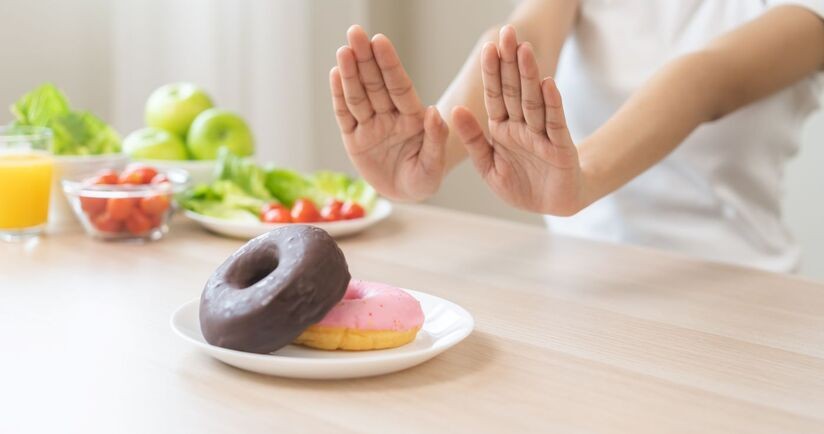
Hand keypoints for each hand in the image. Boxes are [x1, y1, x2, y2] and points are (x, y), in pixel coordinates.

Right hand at [330, 25, 448, 201]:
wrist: (405, 194)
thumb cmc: (423, 178)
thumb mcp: (433, 166)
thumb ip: (435, 139)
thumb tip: (435, 112)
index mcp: (412, 119)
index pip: (399, 87)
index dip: (390, 65)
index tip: (381, 42)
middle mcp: (390, 117)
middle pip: (375, 84)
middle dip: (366, 59)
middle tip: (355, 32)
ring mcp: (370, 126)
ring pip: (358, 96)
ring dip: (350, 73)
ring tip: (343, 50)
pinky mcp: (354, 139)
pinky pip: (345, 115)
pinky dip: (339, 95)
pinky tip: (335, 74)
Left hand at [452, 26, 584, 215]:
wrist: (552, 205)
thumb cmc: (520, 185)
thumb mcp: (488, 166)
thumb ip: (473, 140)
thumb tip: (455, 110)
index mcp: (502, 129)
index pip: (496, 96)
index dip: (492, 73)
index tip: (488, 48)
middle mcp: (522, 126)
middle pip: (515, 90)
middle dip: (510, 63)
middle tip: (508, 34)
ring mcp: (542, 135)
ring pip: (533, 101)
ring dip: (529, 76)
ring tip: (524, 51)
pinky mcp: (560, 147)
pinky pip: (554, 123)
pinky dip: (551, 103)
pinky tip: (547, 83)